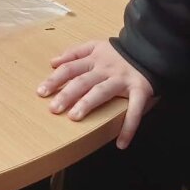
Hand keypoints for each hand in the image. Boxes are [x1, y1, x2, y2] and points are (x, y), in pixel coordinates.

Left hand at [37, 40, 154, 148]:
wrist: (149, 50)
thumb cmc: (117, 53)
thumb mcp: (95, 46)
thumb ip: (74, 53)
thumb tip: (53, 62)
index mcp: (93, 59)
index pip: (69, 68)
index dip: (55, 79)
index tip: (40, 92)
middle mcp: (105, 68)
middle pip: (82, 81)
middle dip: (66, 94)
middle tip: (53, 109)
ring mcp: (122, 79)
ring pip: (102, 91)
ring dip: (87, 104)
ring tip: (74, 118)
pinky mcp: (140, 89)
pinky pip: (135, 109)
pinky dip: (129, 126)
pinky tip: (121, 143)